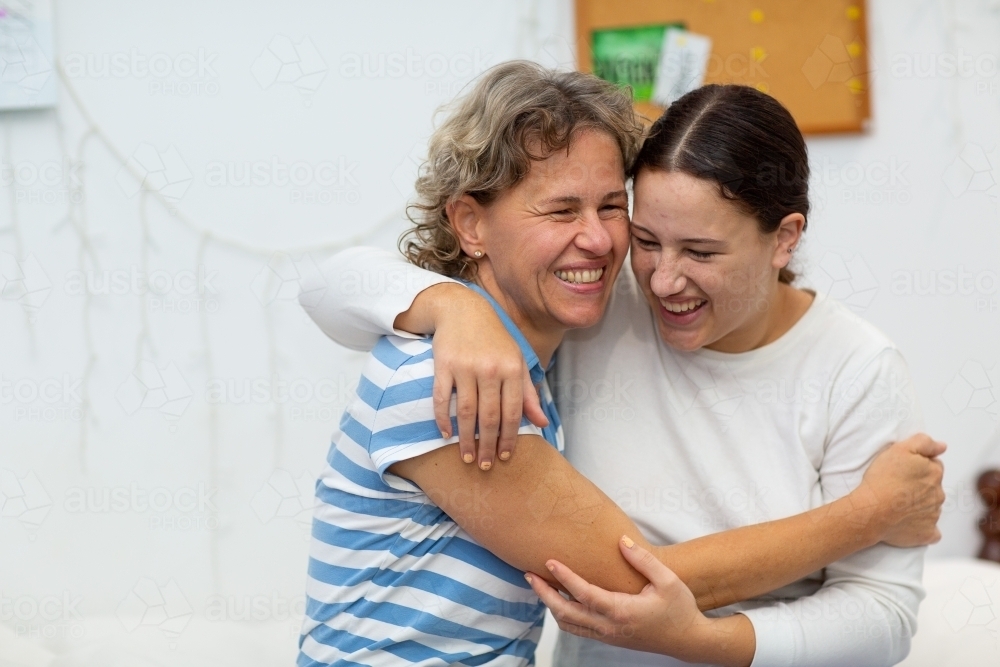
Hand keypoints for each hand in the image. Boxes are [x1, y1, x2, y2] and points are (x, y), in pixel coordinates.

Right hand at [414, 283, 547, 468]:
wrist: (463, 310)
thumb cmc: (494, 339)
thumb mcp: (517, 360)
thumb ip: (528, 393)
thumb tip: (542, 422)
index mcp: (512, 369)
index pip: (512, 412)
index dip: (509, 438)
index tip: (505, 457)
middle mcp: (490, 369)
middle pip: (489, 416)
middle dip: (487, 445)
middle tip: (484, 466)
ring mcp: (466, 367)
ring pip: (467, 412)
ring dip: (466, 438)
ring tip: (466, 457)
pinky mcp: (444, 364)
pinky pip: (442, 398)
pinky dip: (443, 418)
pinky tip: (446, 434)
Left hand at [526, 536, 752, 664]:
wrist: (688, 640)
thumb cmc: (680, 609)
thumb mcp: (668, 580)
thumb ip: (643, 560)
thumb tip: (621, 542)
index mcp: (622, 611)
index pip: (584, 593)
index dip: (564, 577)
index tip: (549, 561)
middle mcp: (610, 626)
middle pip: (566, 612)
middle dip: (544, 593)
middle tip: (529, 574)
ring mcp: (608, 635)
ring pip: (569, 624)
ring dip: (551, 605)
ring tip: (539, 585)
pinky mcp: (609, 638)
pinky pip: (578, 629)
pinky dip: (563, 615)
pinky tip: (560, 600)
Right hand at [853, 433, 945, 546]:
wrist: (871, 511)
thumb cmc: (882, 479)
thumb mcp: (899, 449)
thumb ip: (924, 442)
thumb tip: (942, 446)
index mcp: (934, 473)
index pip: (934, 466)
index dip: (918, 467)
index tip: (904, 471)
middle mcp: (938, 494)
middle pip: (933, 487)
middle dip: (920, 486)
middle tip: (898, 487)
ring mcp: (934, 515)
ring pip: (931, 507)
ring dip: (920, 505)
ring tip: (898, 504)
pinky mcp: (927, 533)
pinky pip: (932, 531)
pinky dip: (924, 528)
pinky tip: (910, 524)